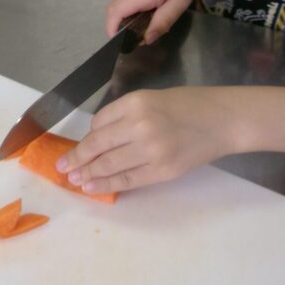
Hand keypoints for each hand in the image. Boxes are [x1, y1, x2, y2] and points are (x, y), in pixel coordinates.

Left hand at [56, 87, 243, 194]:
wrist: (223, 120)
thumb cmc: (188, 105)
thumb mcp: (152, 98)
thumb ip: (126, 115)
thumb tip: (98, 137)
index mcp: (136, 103)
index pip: (99, 123)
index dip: (88, 136)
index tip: (81, 145)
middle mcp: (140, 125)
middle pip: (98, 145)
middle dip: (77, 157)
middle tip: (61, 167)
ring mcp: (151, 150)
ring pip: (108, 165)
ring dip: (87, 173)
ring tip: (73, 179)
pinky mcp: (162, 171)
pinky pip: (126, 180)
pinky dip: (105, 185)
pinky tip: (91, 186)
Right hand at [106, 0, 195, 44]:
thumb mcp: (180, 0)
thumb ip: (164, 21)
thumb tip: (146, 40)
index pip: (115, 13)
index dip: (113, 31)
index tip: (122, 43)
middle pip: (114, 15)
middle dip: (125, 29)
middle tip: (146, 31)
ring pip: (116, 10)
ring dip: (127, 19)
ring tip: (148, 17)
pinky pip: (119, 3)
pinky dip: (128, 11)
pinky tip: (144, 7)